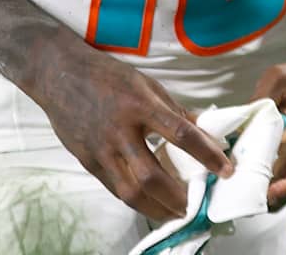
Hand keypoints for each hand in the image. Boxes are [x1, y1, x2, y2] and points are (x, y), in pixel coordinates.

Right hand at [25, 43, 233, 221]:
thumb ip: (173, 110)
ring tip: (175, 213)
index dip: (207, 154)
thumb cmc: (107, 75)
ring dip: (157, 208)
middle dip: (178, 197)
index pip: (181, 134)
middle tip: (196, 204)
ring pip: (131, 191)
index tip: (226, 170)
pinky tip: (150, 203)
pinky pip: (114, 188)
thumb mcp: (146, 83)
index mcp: (140, 104)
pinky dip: (136, 200)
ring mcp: (101, 149)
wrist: (59, 73)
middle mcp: (120, 130)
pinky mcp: (87, 160)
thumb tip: (202, 131)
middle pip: (152, 175)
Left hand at [255, 44, 285, 209]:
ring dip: (267, 191)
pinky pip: (281, 172)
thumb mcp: (280, 77)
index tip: (270, 193)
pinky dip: (264, 178)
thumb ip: (262, 96)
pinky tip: (242, 177)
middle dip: (274, 197)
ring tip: (238, 194)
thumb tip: (240, 118)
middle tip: (244, 201)